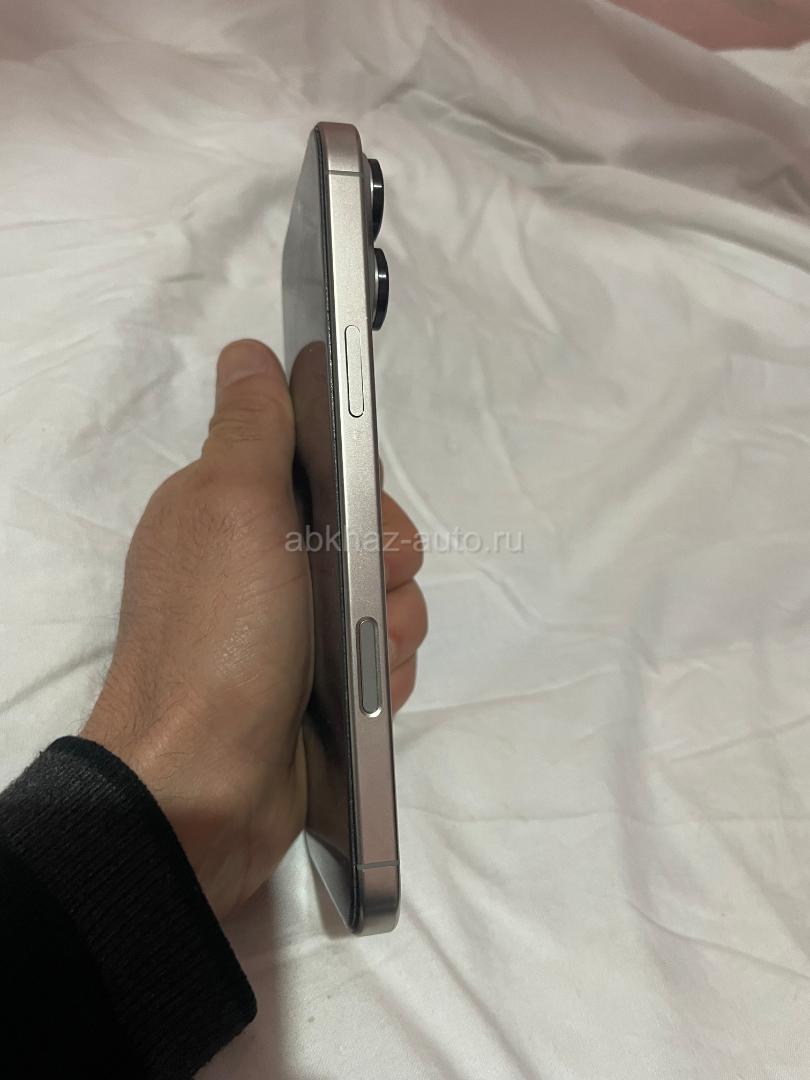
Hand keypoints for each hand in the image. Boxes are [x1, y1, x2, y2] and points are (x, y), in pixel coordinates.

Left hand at [83, 340, 426, 919]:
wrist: (209, 783)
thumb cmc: (221, 633)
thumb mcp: (231, 505)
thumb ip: (252, 424)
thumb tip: (250, 351)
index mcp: (235, 511)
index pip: (331, 471)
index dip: (364, 490)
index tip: (363, 515)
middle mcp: (267, 566)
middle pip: (374, 538)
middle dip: (387, 567)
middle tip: (366, 591)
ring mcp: (296, 634)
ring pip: (391, 605)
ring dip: (390, 631)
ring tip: (353, 664)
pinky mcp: (325, 692)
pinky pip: (388, 664)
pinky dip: (384, 679)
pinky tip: (358, 700)